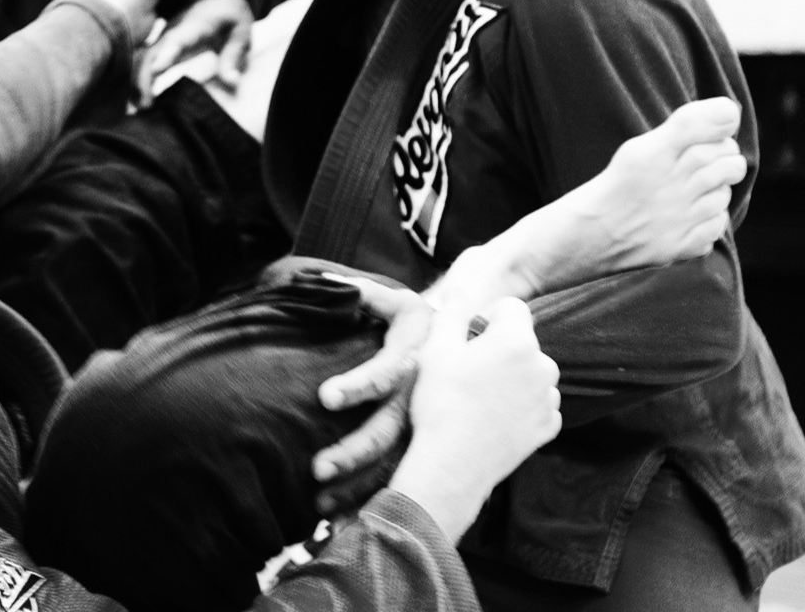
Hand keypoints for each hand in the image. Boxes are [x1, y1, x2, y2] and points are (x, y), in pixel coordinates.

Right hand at [136, 0, 253, 107]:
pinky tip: (136, 99)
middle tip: (144, 105)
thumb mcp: (242, 31)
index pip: (179, 38)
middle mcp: (174, 29)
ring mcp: (164, 35)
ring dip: (137, 79)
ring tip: (138, 107)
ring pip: (143, 56)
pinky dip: (138, 77)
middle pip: (153, 51)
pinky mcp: (160, 43)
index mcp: (196, 24)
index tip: (156, 70)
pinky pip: (144, 59)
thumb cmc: (231, 14)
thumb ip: (235, 55)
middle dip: (144, 76)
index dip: (167, 53)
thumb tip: (232, 82)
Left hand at [308, 275, 429, 513]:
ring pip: (397, 461)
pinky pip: (408, 478)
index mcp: (417, 360)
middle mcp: (424, 398)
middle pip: (388, 430)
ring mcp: (432, 426)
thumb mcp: (403, 303)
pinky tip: (354, 522)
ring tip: (324, 511)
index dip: (356, 384)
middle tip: (317, 471)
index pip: (383, 373)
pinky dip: (382, 500)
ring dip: (362, 487)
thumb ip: (366, 294)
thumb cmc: (432, 321)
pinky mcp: (435, 446)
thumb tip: (323, 282)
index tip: (325, 397)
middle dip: (353, 451)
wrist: (487, 345)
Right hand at [388, 297, 561, 541]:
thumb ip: (452, 312)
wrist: (452, 466)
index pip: (513, 307)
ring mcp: (548, 399)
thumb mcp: (436, 349)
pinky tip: (494, 417)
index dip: (488, 316)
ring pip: (532, 373)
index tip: (468, 338)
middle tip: (469, 372)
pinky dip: (521, 406)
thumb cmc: (441, 404)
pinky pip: (538, 404)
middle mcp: (543, 366)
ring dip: (513, 377)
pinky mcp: (548, 427)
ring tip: (480, 397)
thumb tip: (460, 289)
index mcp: (517, 341)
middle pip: (523, 341)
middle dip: (501, 348)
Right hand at [572, 96, 746, 276]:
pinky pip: (718, 226)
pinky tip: (690, 215)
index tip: (721, 124)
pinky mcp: (681, 246)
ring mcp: (678, 218)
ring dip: (717, 190)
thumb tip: (731, 113)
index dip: (724, 119)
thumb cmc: (616, 187)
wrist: (586, 236)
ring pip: (725, 194)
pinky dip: (711, 220)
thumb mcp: (639, 147)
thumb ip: (684, 126)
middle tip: (706, 161)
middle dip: (725, 156)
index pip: (712, 123)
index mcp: (655, 152)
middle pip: (728, 160)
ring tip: (693, 190)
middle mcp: (669, 183)